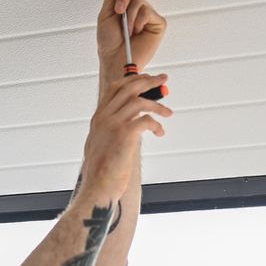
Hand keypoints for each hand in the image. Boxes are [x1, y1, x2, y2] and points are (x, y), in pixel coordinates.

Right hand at [78, 69, 172, 200]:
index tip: (147, 78)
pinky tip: (159, 133)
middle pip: (128, 87)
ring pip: (140, 101)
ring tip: (168, 113)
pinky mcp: (124, 135)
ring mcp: (113, 125)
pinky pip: (146, 120)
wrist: (97, 187)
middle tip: (163, 80)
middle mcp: (104, 117)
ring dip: (158, 105)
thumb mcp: (101, 144)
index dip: (133, 79)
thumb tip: (129, 122)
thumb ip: (110, 130)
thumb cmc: (102, 171)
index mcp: (99, 117)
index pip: (116, 87)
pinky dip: (157, 124)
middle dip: (149, 81)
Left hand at [96, 0, 168, 72]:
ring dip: (128, 14)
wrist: (115, 60)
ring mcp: (147, 14)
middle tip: (118, 9)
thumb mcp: (106, 13)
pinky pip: (147, 12)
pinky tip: (135, 31)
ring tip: (125, 28)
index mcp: (124, 1)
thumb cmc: (109, 42)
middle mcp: (137, 5)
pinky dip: (137, 22)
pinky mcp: (157, 23)